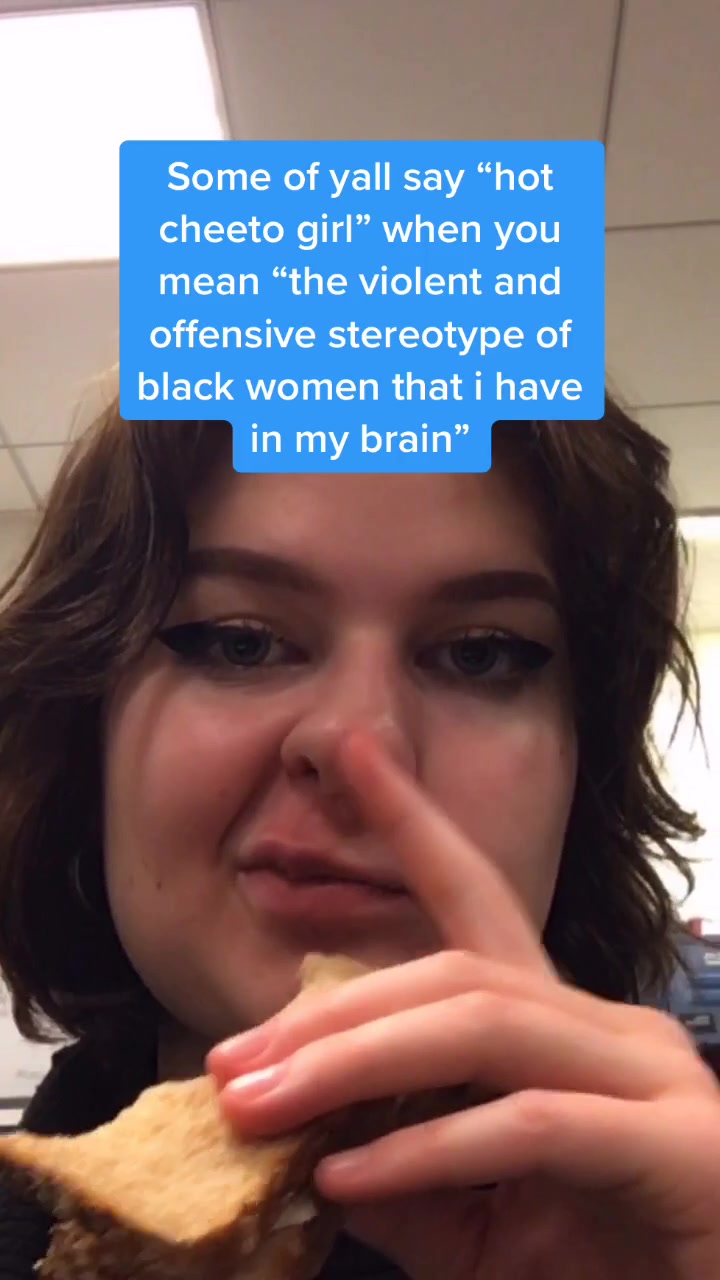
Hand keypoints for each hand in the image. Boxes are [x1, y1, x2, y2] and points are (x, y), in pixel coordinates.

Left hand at [208, 731, 719, 1279]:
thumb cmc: (605, 1272)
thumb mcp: (477, 1226)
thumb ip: (404, 1181)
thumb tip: (307, 1152)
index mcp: (560, 1026)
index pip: (477, 898)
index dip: (414, 820)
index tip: (352, 753)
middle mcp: (609, 1026)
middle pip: (453, 972)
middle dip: (330, 1012)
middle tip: (230, 1063)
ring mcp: (651, 1076)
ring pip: (482, 1023)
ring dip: (357, 1063)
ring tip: (263, 1108)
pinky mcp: (676, 1144)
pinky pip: (530, 1123)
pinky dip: (427, 1150)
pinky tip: (350, 1177)